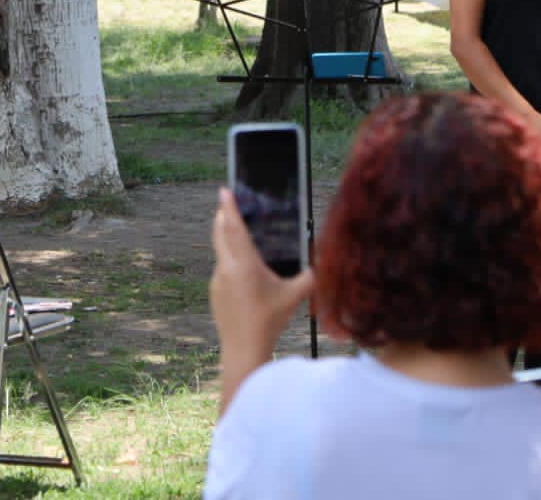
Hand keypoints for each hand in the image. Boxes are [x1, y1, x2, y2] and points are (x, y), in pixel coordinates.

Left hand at [209, 188, 315, 368]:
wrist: (243, 349)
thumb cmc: (270, 320)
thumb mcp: (294, 296)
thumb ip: (311, 276)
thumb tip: (325, 262)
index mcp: (245, 264)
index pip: (235, 228)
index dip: (230, 207)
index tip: (224, 190)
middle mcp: (227, 268)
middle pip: (220, 234)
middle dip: (223, 216)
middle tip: (226, 203)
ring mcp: (218, 281)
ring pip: (220, 252)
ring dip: (225, 238)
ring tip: (235, 231)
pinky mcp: (215, 293)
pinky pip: (221, 269)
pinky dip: (228, 260)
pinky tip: (240, 267)